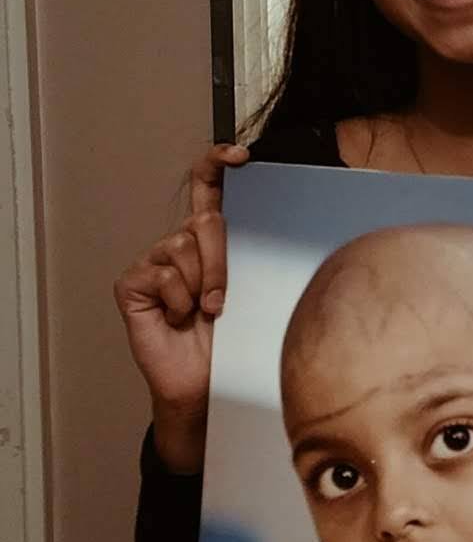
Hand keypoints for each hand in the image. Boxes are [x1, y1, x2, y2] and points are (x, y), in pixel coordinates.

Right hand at [113, 143, 248, 472]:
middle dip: (223, 259)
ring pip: (184, 246)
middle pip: (205, 220)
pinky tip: (180, 318)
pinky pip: (161, 274)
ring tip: (207, 313)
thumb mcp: (253, 293)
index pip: (209, 190)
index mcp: (212, 245)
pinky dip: (178, 299)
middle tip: (225, 299)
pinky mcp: (133, 285)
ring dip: (205, 283)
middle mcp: (181, 248)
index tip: (239, 156)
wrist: (210, 385)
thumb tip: (269, 219)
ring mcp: (154, 264)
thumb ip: (251, 255)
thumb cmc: (233, 343)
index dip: (218, 166)